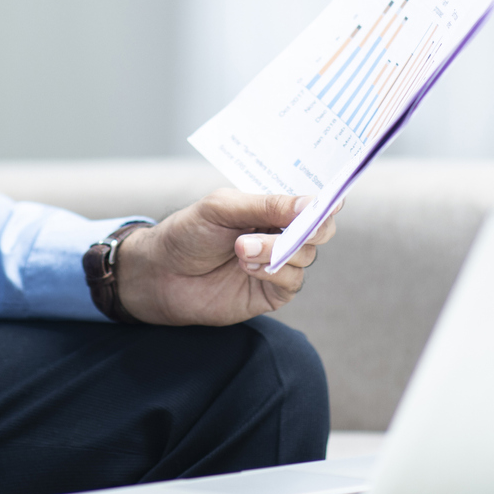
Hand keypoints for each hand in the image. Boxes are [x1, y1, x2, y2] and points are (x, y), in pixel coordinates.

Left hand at [114, 190, 341, 324]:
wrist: (159, 274)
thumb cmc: (188, 232)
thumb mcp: (223, 208)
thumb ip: (267, 205)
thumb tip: (311, 204)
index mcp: (272, 206)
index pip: (311, 200)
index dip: (326, 200)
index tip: (334, 201)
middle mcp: (280, 233)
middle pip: (321, 229)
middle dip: (312, 226)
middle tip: (299, 225)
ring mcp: (278, 264)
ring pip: (306, 255)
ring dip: (277, 249)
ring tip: (241, 247)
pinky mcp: (271, 293)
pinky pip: (292, 282)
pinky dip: (274, 273)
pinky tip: (246, 266)